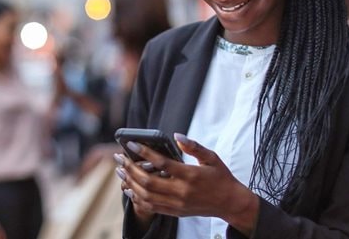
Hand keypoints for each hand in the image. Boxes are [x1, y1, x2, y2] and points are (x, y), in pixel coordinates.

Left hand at [114, 134, 258, 235]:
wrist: (229, 202)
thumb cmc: (221, 177)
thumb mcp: (211, 157)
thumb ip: (194, 147)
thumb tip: (177, 136)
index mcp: (190, 175)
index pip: (162, 163)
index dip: (144, 153)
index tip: (131, 144)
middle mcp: (182, 191)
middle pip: (148, 181)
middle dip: (130, 168)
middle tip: (119, 157)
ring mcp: (177, 203)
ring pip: (146, 195)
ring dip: (130, 182)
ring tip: (120, 171)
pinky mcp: (175, 211)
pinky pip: (151, 207)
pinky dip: (137, 198)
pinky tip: (129, 188)